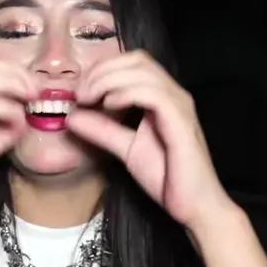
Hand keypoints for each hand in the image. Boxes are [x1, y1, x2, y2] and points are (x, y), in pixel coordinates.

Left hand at [66, 50, 233, 230]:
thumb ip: (102, 130)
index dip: (102, 69)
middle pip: (136, 59)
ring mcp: (179, 106)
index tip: (79, 91)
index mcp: (163, 97)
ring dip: (108, 80)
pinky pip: (153, 94)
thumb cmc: (167, 177)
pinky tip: (109, 106)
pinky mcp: (181, 122)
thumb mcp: (126, 149)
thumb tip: (72, 116)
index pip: (132, 62)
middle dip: (102, 70)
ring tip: (89, 99)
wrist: (194, 206)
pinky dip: (126, 93)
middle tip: (80, 94)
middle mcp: (174, 94)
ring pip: (142, 71)